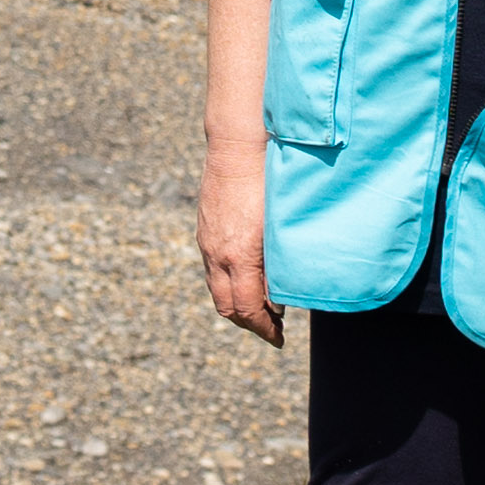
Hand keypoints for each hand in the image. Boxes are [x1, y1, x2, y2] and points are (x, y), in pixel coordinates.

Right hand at [197, 146, 284, 347]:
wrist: (237, 146)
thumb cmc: (268, 181)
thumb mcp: (280, 227)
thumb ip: (279, 263)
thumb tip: (280, 294)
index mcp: (240, 255)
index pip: (248, 308)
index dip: (264, 328)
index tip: (279, 338)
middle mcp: (218, 253)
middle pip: (226, 306)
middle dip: (249, 323)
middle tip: (271, 330)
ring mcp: (207, 242)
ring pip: (216, 289)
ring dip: (236, 305)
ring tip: (260, 307)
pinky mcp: (204, 230)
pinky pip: (211, 269)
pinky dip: (227, 283)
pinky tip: (245, 277)